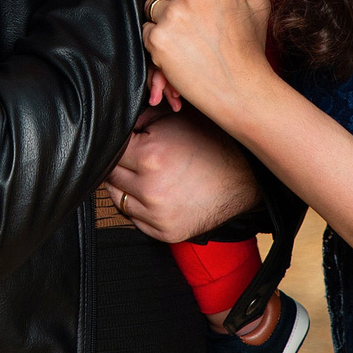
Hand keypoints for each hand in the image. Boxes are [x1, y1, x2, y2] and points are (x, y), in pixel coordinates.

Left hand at [105, 110, 260, 242]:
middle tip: (137, 158)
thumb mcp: (173, 120)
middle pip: (111, 174)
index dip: (118, 143)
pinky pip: (134, 218)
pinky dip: (139, 206)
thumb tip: (115, 124)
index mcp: (150, 157)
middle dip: (121, 164)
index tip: (128, 142)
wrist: (241, 179)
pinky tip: (154, 193)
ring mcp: (157, 215)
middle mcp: (150, 189)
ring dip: (125, 186)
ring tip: (145, 175)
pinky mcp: (164, 232)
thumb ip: (139, 119)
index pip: (111, 150)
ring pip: (119, 198)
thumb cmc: (209, 145)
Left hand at [142, 0, 274, 128]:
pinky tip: (178, 50)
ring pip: (150, 3)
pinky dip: (158, 40)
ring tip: (184, 33)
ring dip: (161, 16)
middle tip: (182, 9)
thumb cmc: (249, 49)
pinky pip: (146, 29)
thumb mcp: (256, 3)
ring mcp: (172, 16)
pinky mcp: (158, 40)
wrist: (242, 89)